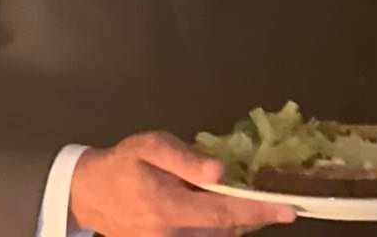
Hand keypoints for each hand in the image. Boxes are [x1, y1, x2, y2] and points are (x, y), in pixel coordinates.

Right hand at [69, 131, 295, 235]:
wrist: (86, 193)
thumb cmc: (123, 164)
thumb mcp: (151, 147)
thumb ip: (186, 159)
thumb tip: (221, 171)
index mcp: (168, 210)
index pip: (223, 214)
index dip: (259, 212)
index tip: (290, 209)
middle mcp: (170, 236)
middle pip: (226, 231)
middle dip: (256, 218)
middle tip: (283, 204)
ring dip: (241, 224)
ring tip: (262, 205)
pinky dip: (223, 228)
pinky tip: (232, 212)